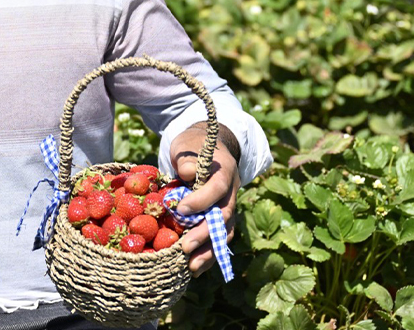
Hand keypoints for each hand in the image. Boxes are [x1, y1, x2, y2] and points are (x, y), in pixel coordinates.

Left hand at [169, 122, 240, 275]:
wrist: (206, 148)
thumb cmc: (192, 147)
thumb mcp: (187, 146)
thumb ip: (187, 158)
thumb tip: (187, 172)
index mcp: (225, 170)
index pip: (218, 187)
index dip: (202, 200)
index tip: (181, 210)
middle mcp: (231, 192)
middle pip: (224, 216)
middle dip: (205, 234)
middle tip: (185, 247)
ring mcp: (228, 207)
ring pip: (225, 233)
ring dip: (210, 251)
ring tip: (191, 267)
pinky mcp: (221, 219)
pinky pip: (219, 239)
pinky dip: (208, 254)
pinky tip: (194, 267)